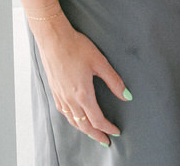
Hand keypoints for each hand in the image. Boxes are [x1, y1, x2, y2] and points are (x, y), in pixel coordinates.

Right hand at [31, 11, 127, 145]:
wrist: (53, 37)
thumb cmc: (76, 46)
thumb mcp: (99, 62)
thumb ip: (114, 81)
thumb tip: (127, 96)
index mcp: (83, 94)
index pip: (97, 120)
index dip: (108, 128)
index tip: (116, 132)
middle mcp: (70, 99)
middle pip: (84, 125)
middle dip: (96, 135)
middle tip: (105, 141)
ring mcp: (60, 95)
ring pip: (73, 121)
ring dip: (84, 130)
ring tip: (92, 133)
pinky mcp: (54, 90)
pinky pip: (63, 112)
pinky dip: (71, 120)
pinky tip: (74, 118)